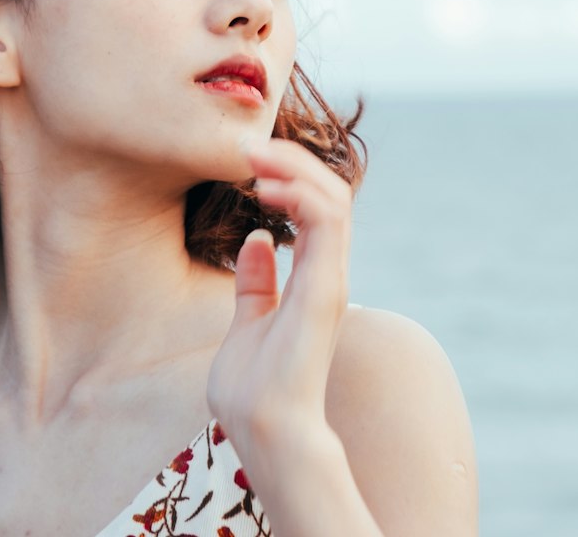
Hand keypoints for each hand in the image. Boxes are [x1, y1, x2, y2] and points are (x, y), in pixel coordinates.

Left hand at [207, 137, 352, 457]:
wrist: (266, 433)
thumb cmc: (255, 389)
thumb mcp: (246, 323)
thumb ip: (255, 284)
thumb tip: (255, 241)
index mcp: (311, 277)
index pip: (314, 208)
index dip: (285, 176)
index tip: (245, 159)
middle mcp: (327, 272)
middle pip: (327, 194)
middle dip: (290, 162)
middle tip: (248, 145)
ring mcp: (330, 278)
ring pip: (332, 198)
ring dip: (294, 168)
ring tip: (254, 155)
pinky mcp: (326, 287)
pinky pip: (328, 222)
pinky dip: (301, 194)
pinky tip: (265, 186)